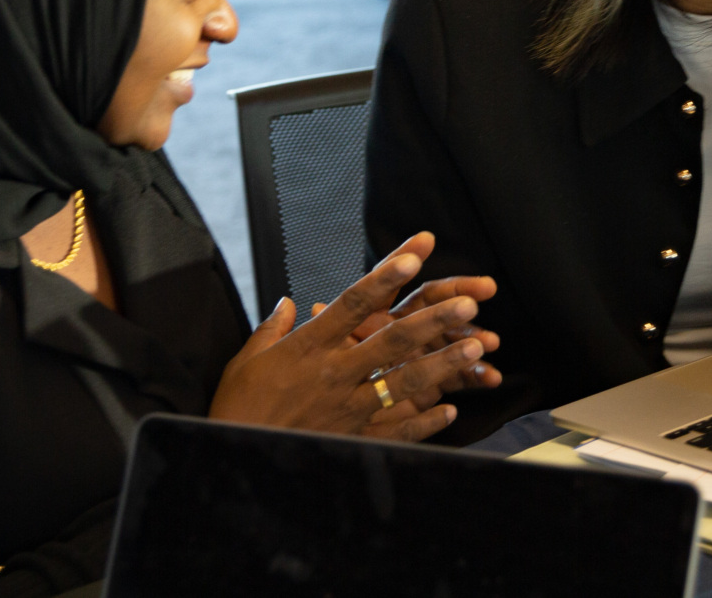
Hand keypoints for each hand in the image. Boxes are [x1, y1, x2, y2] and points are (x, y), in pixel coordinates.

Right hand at [207, 233, 497, 440]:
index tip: (415, 254)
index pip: (354, 302)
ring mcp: (347, 407)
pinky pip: (396, 429)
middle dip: (433, 320)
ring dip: (442, 364)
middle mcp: (334, 372)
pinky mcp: (352, 438)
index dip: (386, 276)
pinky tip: (451, 409)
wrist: (235, 455)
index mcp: (309, 345)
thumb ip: (273, 328)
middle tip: (467, 303)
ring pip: (403, 382)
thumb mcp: (247, 359)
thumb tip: (288, 303)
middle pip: (391, 340)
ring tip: (476, 347)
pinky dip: (426, 421)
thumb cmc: (237, 405)